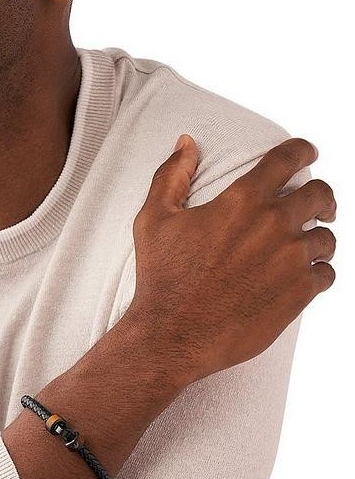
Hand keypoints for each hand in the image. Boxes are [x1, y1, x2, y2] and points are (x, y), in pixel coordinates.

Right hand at [122, 135, 336, 388]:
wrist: (173, 334)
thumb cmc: (161, 277)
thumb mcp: (153, 220)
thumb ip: (171, 175)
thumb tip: (187, 143)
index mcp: (242, 201)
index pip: (289, 158)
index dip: (302, 150)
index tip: (307, 154)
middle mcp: (275, 225)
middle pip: (320, 195)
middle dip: (318, 195)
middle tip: (313, 205)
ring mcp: (291, 261)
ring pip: (326, 238)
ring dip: (316, 237)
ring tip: (302, 246)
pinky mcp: (298, 295)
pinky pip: (326, 274)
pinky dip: (316, 271)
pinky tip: (300, 276)